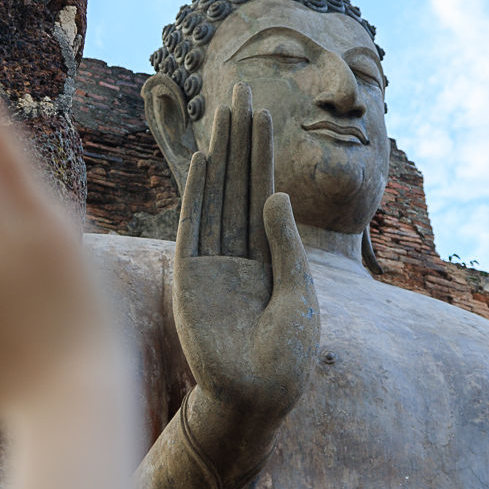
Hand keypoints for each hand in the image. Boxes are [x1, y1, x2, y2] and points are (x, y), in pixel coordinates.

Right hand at [173, 82, 318, 453]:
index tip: (261, 111)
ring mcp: (212, 260)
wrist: (255, 398)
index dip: (262, 151)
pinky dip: (197, 194)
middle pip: (236, 181)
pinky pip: (194, 227)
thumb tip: (276, 193)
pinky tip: (203, 161)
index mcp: (266, 254)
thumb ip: (285, 243)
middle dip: (239, 138)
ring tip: (221, 112)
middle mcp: (237, 250)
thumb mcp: (298, 293)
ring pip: (217, 194)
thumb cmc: (286, 355)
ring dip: (220, 153)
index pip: (262, 189)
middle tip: (238, 90)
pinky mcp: (191, 277)